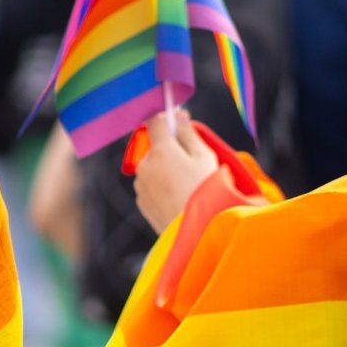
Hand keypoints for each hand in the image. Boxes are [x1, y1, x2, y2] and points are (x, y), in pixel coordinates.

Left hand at [134, 109, 219, 233]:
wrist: (197, 231)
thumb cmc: (206, 191)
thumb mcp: (204, 156)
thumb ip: (189, 133)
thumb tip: (178, 115)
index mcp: (160, 150)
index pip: (155, 122)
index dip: (167, 120)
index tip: (178, 123)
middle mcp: (144, 166)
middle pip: (154, 147)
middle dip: (169, 149)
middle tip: (192, 162)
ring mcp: (141, 186)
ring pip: (152, 168)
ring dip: (164, 170)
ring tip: (186, 184)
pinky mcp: (142, 203)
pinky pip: (151, 186)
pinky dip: (162, 187)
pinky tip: (178, 197)